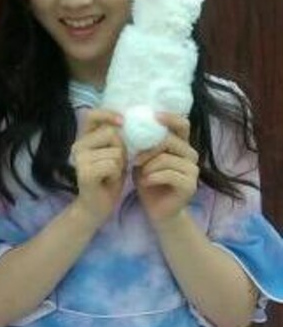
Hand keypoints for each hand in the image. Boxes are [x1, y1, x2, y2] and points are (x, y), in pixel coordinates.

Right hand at [71, 109, 126, 227]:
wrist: (96, 207)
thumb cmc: (108, 179)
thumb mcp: (114, 154)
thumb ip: (116, 139)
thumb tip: (127, 121)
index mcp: (83, 139)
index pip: (92, 115)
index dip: (108, 114)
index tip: (122, 121)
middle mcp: (77, 146)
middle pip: (111, 134)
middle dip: (121, 149)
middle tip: (115, 165)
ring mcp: (80, 159)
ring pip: (115, 152)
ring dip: (120, 165)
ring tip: (111, 175)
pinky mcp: (85, 172)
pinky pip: (112, 165)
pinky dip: (116, 174)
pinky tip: (108, 181)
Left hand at [134, 113, 198, 228]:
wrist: (156, 210)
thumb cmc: (148, 181)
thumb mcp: (141, 159)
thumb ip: (142, 143)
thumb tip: (132, 124)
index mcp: (180, 145)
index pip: (182, 124)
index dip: (170, 118)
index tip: (153, 116)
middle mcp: (190, 155)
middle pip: (169, 141)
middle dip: (148, 149)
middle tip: (135, 160)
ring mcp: (193, 170)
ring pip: (166, 158)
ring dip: (148, 166)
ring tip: (141, 173)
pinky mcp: (190, 185)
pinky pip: (169, 174)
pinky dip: (153, 177)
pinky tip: (146, 182)